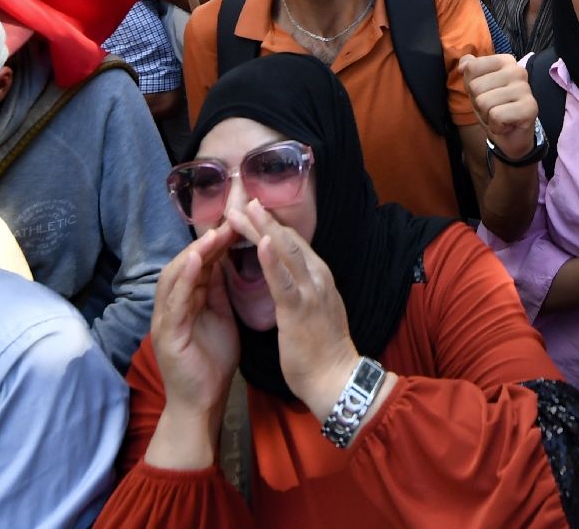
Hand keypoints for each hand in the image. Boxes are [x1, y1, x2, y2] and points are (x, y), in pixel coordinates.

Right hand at [150, 223, 241, 419]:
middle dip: (206, 242)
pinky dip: (185, 279)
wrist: (203, 403)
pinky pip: (175, 301)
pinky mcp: (167, 334)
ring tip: (212, 234)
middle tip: (229, 220)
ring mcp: (165, 318)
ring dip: (194, 254)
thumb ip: (217, 291)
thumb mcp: (219, 317)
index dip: (216, 242)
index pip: (199, 263)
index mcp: (186, 301)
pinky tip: (197, 261)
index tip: (238, 221)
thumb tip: (225, 260)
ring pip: (176, 277)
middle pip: (185, 264)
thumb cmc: (212, 363)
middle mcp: (171, 305)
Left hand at [248, 201, 364, 420]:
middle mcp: (318, 278)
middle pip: (288, 240)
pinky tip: (261, 241)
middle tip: (242, 199)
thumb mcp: (316, 311)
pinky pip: (284, 281)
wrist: (336, 379)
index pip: (294, 244)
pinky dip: (272, 259)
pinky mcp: (300, 310)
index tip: (253, 210)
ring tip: (246, 209)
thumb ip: (304, 290)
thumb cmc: (323, 351)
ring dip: (264, 228)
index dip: (272, 225)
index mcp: (320, 278)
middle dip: (264, 219)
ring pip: (286, 252)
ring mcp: (311, 292)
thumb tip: (288, 277)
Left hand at [458, 54, 537, 158]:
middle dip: (479, 104)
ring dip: (487, 116)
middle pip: (476, 86)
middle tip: (493, 108)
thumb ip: (469, 70)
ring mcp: (525, 88)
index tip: (486, 94)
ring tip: (499, 117)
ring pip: (484, 102)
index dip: (472, 86)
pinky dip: (496, 126)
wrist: (511, 137)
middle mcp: (518, 71)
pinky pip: (496, 116)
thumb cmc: (494, 108)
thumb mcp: (476, 87)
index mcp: (506, 61)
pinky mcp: (529, 107)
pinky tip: (506, 125)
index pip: (472, 67)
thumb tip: (463, 66)